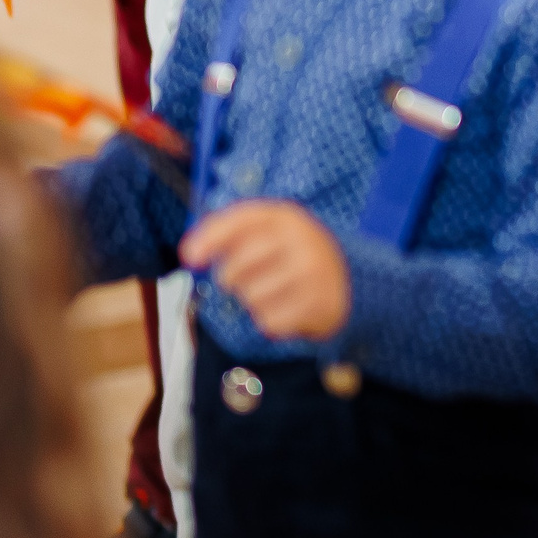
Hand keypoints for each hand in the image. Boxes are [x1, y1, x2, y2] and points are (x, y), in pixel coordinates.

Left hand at [182, 200, 351, 340]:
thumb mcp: (271, 232)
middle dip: (231, 280)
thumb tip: (189, 252)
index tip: (189, 257)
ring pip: (251, 298)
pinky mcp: (318, 303)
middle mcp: (300, 239)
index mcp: (285, 216)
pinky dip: (270, 321)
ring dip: (253, 302)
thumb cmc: (293, 255)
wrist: (348, 279)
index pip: (241, 219)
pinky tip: (286, 309)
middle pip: (236, 267)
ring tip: (273, 293)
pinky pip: (269, 321)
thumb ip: (231, 234)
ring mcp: (311, 271)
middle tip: (245, 280)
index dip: (210, 237)